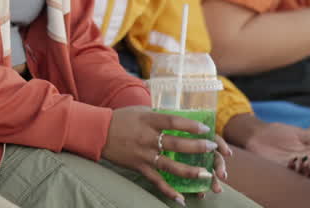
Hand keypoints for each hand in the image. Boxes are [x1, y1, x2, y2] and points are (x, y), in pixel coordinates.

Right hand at [102, 106, 230, 202]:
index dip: (191, 126)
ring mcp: (143, 154)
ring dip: (189, 171)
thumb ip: (159, 116)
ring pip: (169, 165)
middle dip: (197, 147)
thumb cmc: (121, 118)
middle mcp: (147, 137)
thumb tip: (180, 117)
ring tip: (206, 175)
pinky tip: (182, 199)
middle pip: (176, 143)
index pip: (173, 122)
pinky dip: (168, 191)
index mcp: (148, 120)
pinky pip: (156, 181)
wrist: (97, 131)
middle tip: (212, 148)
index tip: (206, 130)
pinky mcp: (138, 166)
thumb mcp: (140, 111)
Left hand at [238, 119, 309, 178]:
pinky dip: (291, 167)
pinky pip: (287, 170)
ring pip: (301, 172)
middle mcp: (301, 164)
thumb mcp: (302, 134)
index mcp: (309, 156)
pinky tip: (293, 160)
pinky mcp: (277, 167)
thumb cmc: (279, 133)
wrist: (259, 133)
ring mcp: (290, 167)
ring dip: (304, 168)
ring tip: (305, 160)